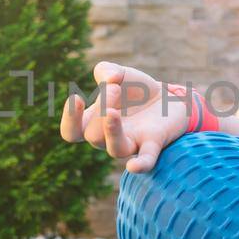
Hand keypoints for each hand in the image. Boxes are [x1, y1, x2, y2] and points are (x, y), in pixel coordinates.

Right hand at [57, 60, 193, 172]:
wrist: (168, 98)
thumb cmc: (136, 90)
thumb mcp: (118, 74)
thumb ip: (106, 71)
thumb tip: (109, 79)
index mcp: (94, 122)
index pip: (71, 133)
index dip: (69, 120)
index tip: (77, 97)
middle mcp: (108, 138)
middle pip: (93, 135)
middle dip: (101, 109)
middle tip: (115, 88)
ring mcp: (131, 143)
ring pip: (114, 149)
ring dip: (111, 131)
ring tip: (112, 112)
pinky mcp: (153, 144)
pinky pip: (145, 160)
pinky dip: (140, 164)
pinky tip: (133, 167)